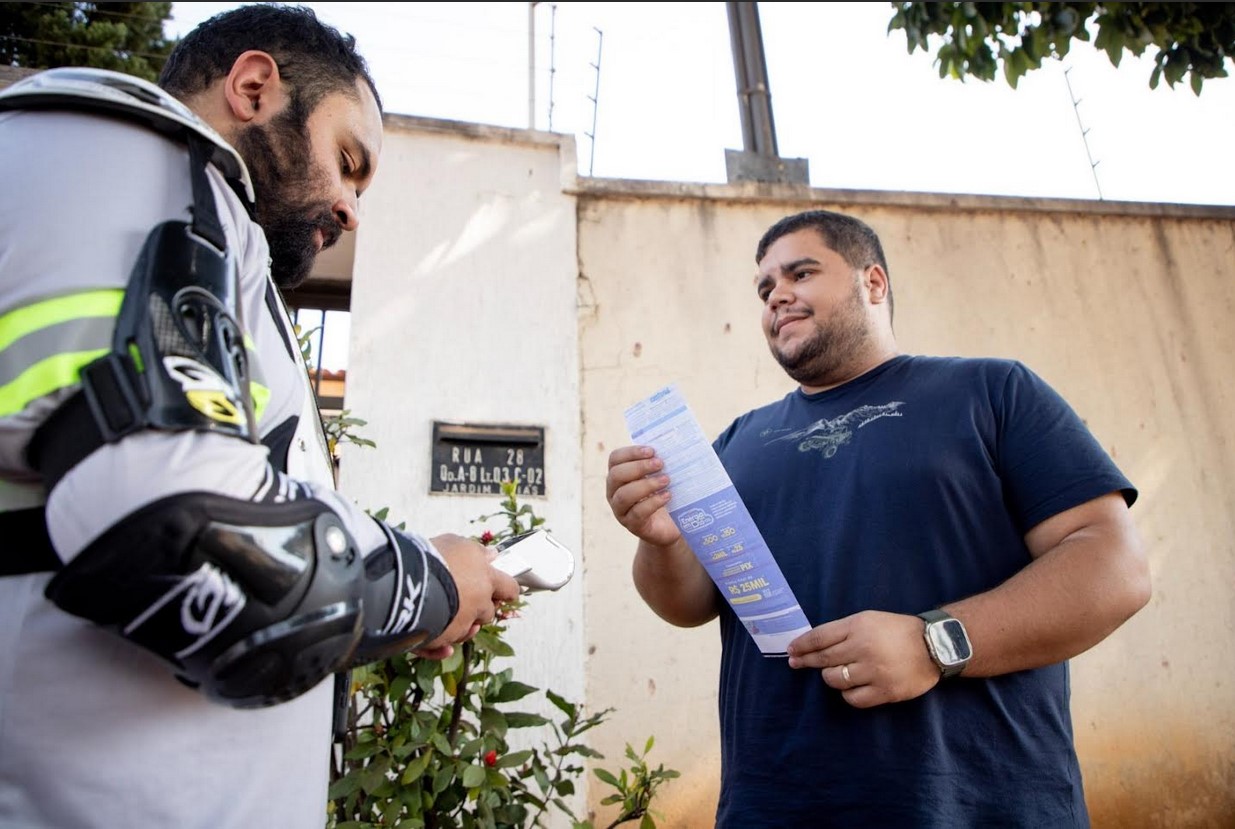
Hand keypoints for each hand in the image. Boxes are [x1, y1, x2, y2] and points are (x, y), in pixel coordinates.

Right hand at [413, 533, 520, 658]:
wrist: (406, 582)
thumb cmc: (430, 558)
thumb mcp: (456, 543)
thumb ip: (476, 551)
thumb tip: (491, 555)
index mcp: (486, 579)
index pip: (508, 587)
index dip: (506, 590)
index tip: (506, 592)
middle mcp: (478, 604)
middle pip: (488, 611)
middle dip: (480, 608)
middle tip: (464, 597)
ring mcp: (461, 623)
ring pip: (467, 630)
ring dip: (461, 625)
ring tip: (445, 612)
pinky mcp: (442, 639)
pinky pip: (444, 645)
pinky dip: (440, 646)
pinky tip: (438, 641)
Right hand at [605, 445, 681, 547]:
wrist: (669, 525)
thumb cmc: (662, 494)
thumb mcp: (658, 476)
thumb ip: (658, 462)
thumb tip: (671, 445)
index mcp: (618, 476)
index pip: (615, 459)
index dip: (631, 452)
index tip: (651, 450)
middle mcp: (613, 492)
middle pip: (616, 475)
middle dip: (638, 467)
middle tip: (660, 463)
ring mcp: (620, 510)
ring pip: (624, 495)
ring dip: (646, 485)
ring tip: (666, 480)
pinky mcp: (632, 525)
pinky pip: (637, 513)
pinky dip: (653, 502)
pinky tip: (667, 496)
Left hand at [785, 610, 940, 707]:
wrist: (933, 646)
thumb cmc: (896, 631)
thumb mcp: (869, 620)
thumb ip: (843, 631)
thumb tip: (813, 643)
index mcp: (858, 626)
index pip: (820, 637)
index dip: (802, 645)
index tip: (791, 650)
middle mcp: (863, 648)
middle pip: (824, 659)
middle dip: (806, 661)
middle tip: (796, 663)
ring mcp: (874, 671)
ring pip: (835, 680)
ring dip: (830, 677)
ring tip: (836, 673)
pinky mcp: (884, 691)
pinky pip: (853, 698)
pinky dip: (847, 694)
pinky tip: (851, 687)